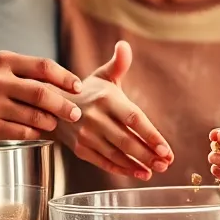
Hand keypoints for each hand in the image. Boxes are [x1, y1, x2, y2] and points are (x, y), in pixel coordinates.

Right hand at [0, 51, 82, 143]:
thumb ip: (24, 75)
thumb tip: (61, 84)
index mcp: (3, 63)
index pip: (43, 66)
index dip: (65, 77)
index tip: (77, 86)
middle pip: (43, 93)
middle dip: (65, 105)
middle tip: (76, 113)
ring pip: (36, 116)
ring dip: (51, 122)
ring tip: (54, 123)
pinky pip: (23, 132)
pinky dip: (35, 133)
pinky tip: (36, 131)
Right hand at [53, 41, 171, 179]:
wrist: (53, 105)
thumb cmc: (87, 91)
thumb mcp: (103, 75)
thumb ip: (119, 64)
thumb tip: (124, 46)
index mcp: (106, 99)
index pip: (133, 119)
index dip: (151, 135)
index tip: (167, 149)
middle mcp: (95, 118)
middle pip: (126, 140)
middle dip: (148, 154)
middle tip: (166, 163)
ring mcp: (86, 135)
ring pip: (116, 154)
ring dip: (138, 164)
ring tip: (156, 169)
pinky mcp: (80, 149)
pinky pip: (104, 162)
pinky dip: (122, 169)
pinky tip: (139, 173)